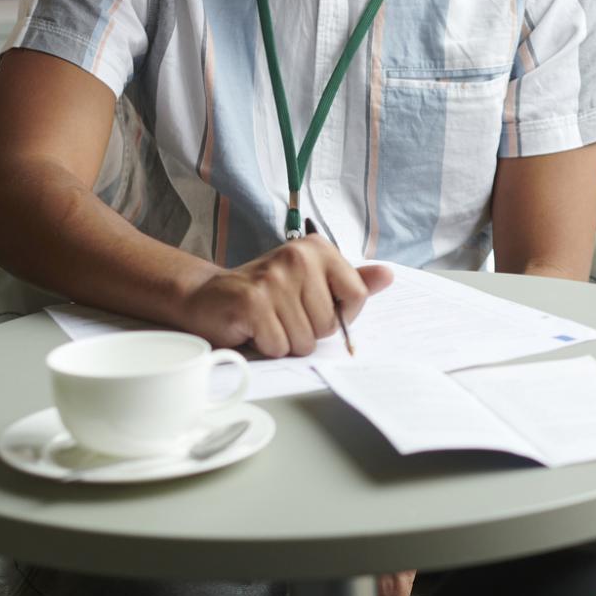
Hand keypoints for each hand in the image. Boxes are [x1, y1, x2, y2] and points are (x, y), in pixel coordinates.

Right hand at [176, 236, 392, 356]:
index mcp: (318, 249)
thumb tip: (388, 275)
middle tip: (283, 315)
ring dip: (286, 341)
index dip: (341, 316)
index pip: (357, 295)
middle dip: (308, 331)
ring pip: (305, 340)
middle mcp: (298, 257)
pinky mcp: (252, 302)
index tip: (317, 309)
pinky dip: (266, 347)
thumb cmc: (266, 293)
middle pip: (329, 324)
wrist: (207, 297)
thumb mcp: (312, 283)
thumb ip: (351, 282)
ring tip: (268, 322)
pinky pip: (279, 346)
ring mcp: (274, 278)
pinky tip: (253, 329)